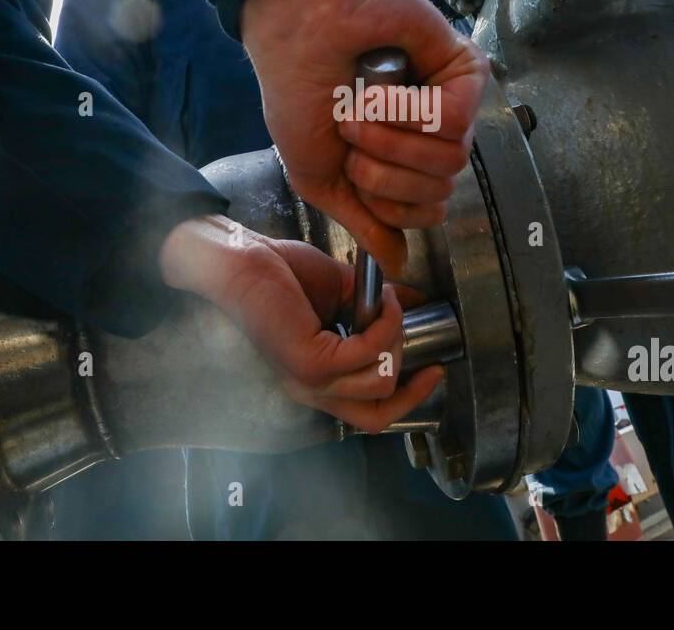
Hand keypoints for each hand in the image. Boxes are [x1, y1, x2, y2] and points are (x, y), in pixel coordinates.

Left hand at [159, 214, 442, 431]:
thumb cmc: (279, 271)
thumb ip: (374, 305)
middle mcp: (311, 389)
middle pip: (378, 416)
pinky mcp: (311, 362)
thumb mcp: (339, 290)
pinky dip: (385, 325)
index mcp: (316, 380)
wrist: (241, 258)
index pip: (368, 414)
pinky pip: (369, 353)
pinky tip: (381, 301)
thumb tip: (412, 300)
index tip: (432, 372)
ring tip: (388, 304)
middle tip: (419, 344)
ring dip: (396, 339)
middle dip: (411, 386)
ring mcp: (310, 380)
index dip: (407, 399)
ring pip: (380, 381)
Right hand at [242, 0, 488, 275]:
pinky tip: (377, 90)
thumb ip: (362, 222)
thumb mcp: (319, 177)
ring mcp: (450, 100)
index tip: (353, 172)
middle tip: (350, 132)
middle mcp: (430, 134)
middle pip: (438, 191)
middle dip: (385, 172)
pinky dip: (407, 111)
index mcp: (401, 159)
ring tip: (359, 110)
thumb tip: (397, 263)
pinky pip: (456, 120)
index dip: (388, 205)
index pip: (426, 212)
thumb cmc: (298, 91)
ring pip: (450, 160)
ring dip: (391, 140)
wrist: (294, 29)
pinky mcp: (462, 68)